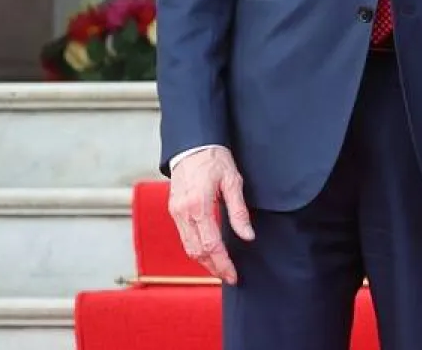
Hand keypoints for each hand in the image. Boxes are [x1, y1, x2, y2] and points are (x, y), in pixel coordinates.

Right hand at [167, 146, 254, 283]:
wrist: (192, 144)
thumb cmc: (214, 159)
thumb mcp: (233, 181)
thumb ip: (239, 211)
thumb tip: (248, 236)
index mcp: (199, 205)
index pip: (211, 245)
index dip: (223, 263)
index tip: (234, 275)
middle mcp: (183, 212)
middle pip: (197, 251)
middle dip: (213, 268)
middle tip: (229, 277)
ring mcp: (176, 212)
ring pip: (188, 247)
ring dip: (204, 262)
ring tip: (221, 269)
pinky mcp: (174, 210)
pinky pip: (184, 237)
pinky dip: (196, 249)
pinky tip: (209, 253)